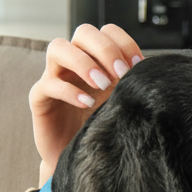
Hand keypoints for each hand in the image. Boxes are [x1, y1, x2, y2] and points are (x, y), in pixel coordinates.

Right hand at [29, 23, 142, 184]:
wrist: (83, 160)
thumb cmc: (103, 126)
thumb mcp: (122, 101)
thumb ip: (133, 83)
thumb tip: (152, 70)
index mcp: (97, 58)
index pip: (108, 31)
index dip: (124, 43)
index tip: (138, 66)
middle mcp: (74, 62)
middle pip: (84, 32)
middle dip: (105, 49)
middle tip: (121, 74)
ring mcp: (54, 76)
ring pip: (58, 47)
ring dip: (84, 62)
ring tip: (103, 85)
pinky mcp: (39, 97)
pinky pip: (48, 83)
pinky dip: (69, 90)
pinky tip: (87, 104)